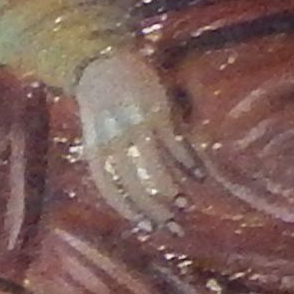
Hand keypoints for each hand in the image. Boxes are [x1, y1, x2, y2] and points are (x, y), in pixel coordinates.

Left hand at [71, 47, 202, 238]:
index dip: (129, 210)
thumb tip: (136, 193)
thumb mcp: (98, 138)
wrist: (103, 66)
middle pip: (134, 184)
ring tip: (185, 205)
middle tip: (173, 226)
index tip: (147, 227)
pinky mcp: (155, 112)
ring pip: (154, 167)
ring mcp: (135, 128)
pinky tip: (198, 174)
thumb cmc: (102, 107)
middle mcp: (113, 143)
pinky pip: (173, 143)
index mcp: (95, 152)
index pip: (111, 190)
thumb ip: (112, 163)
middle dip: (154, 209)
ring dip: (171, 188)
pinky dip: (187, 160)